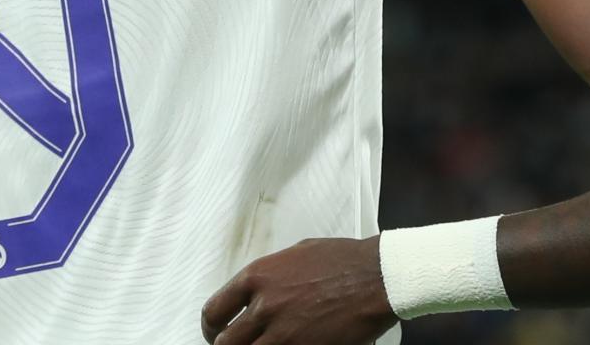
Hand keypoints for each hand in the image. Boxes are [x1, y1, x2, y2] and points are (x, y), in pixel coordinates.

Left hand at [201, 237, 396, 344]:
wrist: (378, 277)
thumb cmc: (345, 261)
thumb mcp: (297, 254)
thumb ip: (271, 276)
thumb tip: (257, 292)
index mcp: (258, 277)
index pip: (214, 310)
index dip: (211, 328)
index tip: (216, 332)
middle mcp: (264, 306)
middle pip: (224, 343)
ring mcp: (283, 334)